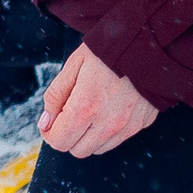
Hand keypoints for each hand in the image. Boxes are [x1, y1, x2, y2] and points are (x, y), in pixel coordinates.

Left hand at [38, 45, 156, 158]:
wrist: (146, 42)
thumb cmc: (107, 51)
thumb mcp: (73, 65)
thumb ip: (55, 95)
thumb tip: (46, 122)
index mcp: (86, 107)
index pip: (60, 141)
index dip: (50, 133)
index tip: (50, 121)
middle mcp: (107, 123)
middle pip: (77, 150)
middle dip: (68, 136)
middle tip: (68, 114)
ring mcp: (127, 126)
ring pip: (97, 148)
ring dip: (87, 136)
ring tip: (90, 110)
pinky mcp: (141, 124)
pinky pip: (117, 140)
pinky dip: (106, 133)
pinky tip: (107, 110)